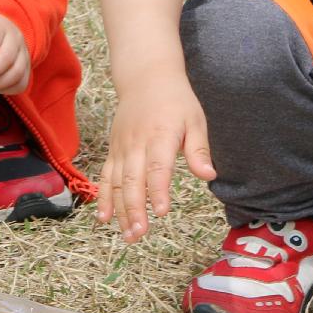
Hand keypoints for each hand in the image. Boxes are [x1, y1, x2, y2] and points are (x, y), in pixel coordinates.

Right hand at [96, 72, 216, 241]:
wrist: (145, 78)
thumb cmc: (176, 101)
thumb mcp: (195, 120)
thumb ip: (199, 150)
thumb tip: (209, 176)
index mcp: (160, 135)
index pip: (158, 166)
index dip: (159, 190)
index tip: (162, 211)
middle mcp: (136, 143)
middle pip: (133, 179)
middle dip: (135, 208)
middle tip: (140, 233)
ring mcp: (121, 147)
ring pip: (118, 182)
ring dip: (120, 210)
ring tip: (127, 235)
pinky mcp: (114, 150)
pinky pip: (106, 176)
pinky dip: (103, 197)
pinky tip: (104, 218)